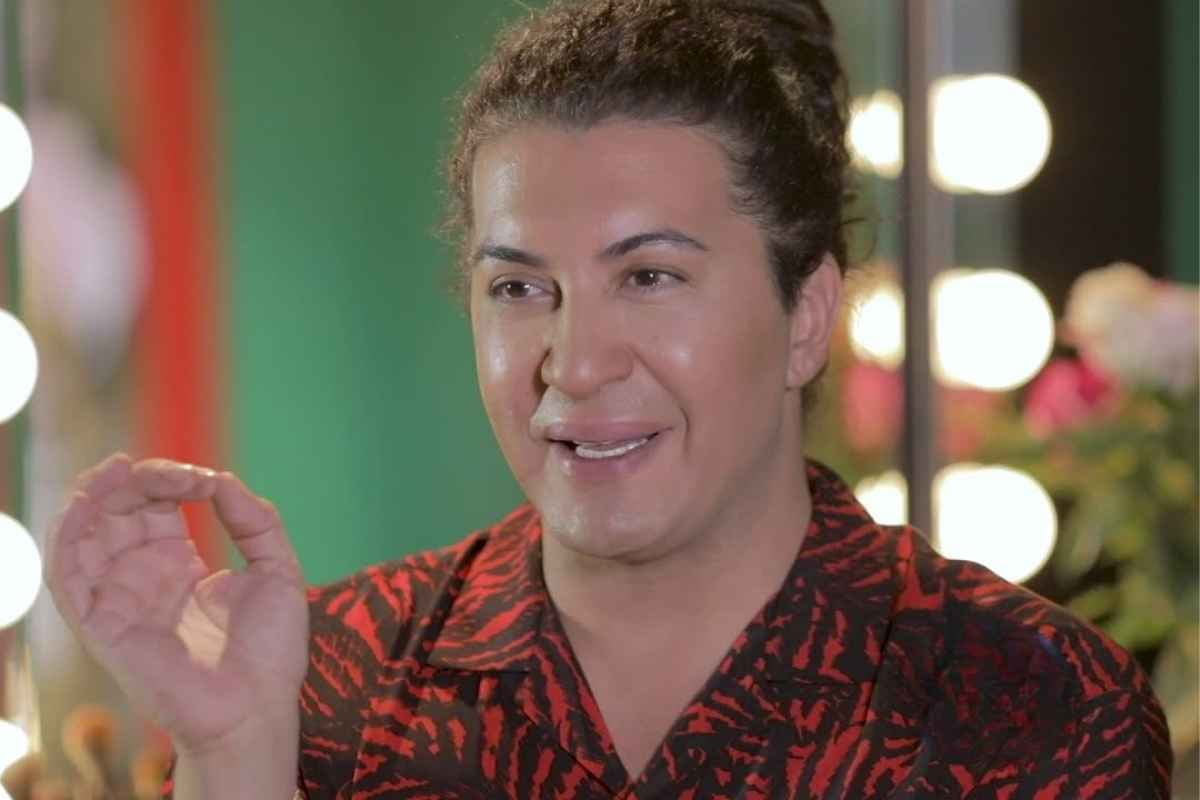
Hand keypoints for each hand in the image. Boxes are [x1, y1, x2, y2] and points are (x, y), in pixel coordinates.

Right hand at [43, 453, 309, 757]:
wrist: (256, 707)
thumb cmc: (270, 650)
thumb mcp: (277, 567)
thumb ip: (254, 518)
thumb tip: (220, 478)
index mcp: (179, 566)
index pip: (156, 506)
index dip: (171, 479)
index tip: (202, 477)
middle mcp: (142, 579)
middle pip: (117, 512)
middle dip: (133, 481)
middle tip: (159, 469)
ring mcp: (118, 600)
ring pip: (83, 534)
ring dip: (93, 496)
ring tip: (117, 468)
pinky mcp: (100, 624)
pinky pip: (67, 574)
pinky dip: (67, 533)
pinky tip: (86, 502)